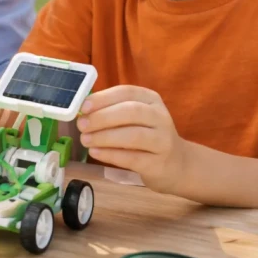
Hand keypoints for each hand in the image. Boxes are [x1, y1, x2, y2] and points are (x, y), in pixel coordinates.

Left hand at [76, 85, 191, 192]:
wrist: (176, 164)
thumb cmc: (147, 136)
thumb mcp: (135, 117)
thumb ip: (112, 110)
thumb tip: (82, 111)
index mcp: (151, 100)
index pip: (126, 92)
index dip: (103, 98)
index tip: (83, 107)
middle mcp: (160, 117)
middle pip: (131, 112)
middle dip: (102, 117)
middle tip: (82, 125)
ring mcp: (162, 140)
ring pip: (133, 135)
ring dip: (105, 136)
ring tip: (85, 140)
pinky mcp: (158, 163)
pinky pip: (132, 157)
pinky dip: (110, 154)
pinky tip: (95, 152)